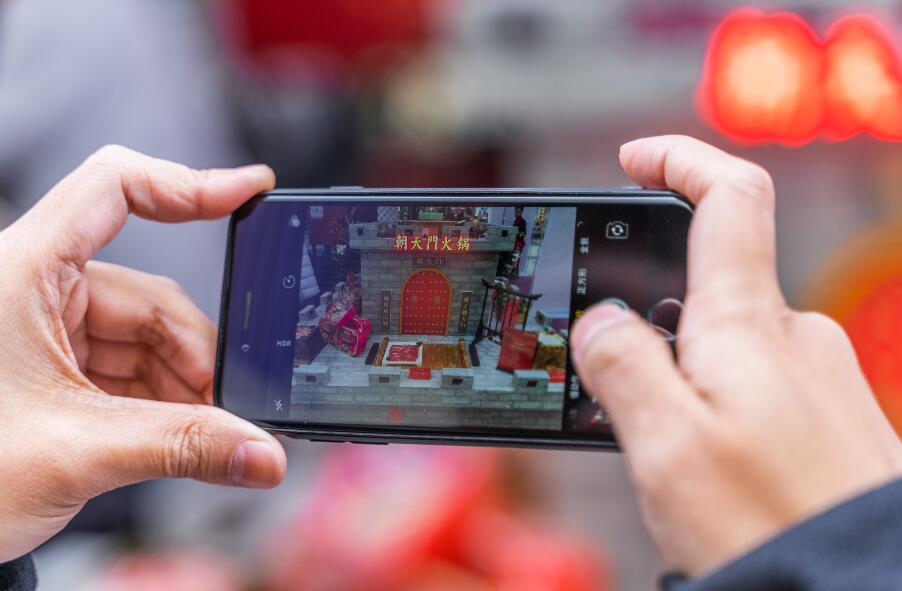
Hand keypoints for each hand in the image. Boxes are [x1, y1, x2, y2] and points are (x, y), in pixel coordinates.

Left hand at [0, 146, 285, 562]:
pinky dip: (159, 399)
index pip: (113, 188)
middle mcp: (33, 288)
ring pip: (146, 337)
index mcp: (19, 273)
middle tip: (227, 411)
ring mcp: (44, 327)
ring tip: (203, 435)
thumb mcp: (75, 454)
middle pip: (150, 297)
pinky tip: (177, 434)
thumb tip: (263, 453)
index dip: (188, 183)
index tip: (251, 193)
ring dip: (183, 386)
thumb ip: (184, 448)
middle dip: (196, 358)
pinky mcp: (53, 364)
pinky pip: (129, 366)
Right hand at [570, 136, 901, 576]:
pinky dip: (713, 404)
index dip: (679, 161)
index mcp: (750, 323)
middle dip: (649, 318)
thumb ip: (623, 366)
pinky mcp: (828, 419)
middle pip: (708, 283)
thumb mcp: (665, 445)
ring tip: (658, 449)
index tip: (632, 160)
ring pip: (726, 345)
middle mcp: (794, 336)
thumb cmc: (768, 525)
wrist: (857, 589)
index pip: (728, 198)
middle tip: (613, 388)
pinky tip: (702, 466)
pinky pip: (755, 385)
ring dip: (678, 375)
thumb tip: (600, 320)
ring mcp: (818, 378)